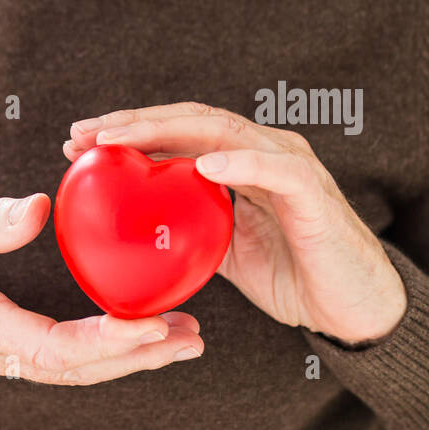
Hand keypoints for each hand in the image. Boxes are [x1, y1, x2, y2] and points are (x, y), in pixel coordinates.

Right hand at [0, 193, 204, 384]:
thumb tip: (39, 206)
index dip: (104, 342)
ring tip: (183, 339)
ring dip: (127, 359)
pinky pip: (54, 360)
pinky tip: (134, 332)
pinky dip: (100, 351)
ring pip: (67, 372)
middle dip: (134, 358)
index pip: (44, 345)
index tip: (152, 325)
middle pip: (70, 369)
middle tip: (190, 337)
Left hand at [63, 102, 407, 345]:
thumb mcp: (223, 250)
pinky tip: (201, 165)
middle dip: (134, 122)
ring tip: (122, 140)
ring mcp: (289, 165)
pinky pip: (275, 169)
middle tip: (84, 134)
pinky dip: (237, 163)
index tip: (78, 141)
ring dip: (167, 131)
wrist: (350, 309)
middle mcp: (264, 149)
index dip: (129, 130)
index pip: (178, 130)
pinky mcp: (313, 193)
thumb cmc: (291, 274)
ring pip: (223, 132)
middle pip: (192, 119)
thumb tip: (130, 228)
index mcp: (240, 158)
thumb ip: (187, 227)